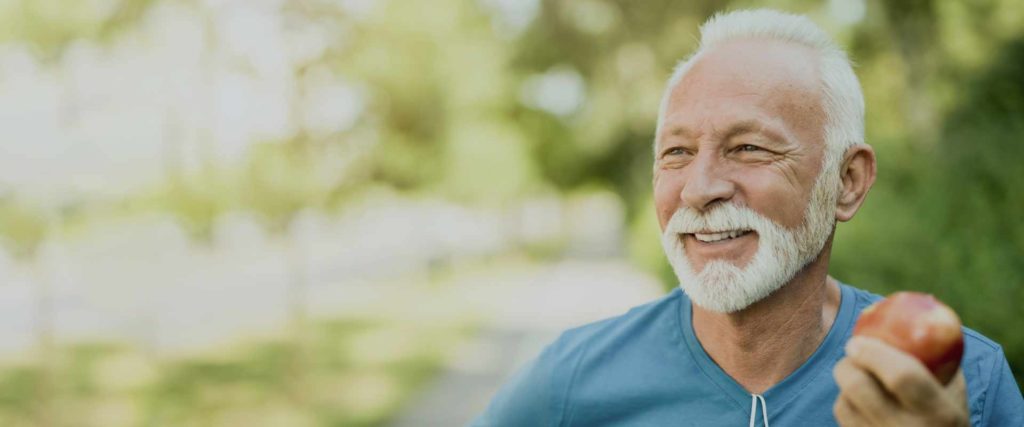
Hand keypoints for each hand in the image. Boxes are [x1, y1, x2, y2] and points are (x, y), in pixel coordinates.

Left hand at [833, 336, 968, 426]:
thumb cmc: (946, 416)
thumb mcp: (954, 392)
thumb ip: (940, 357)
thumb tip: (921, 304)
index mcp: (940, 413)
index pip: (902, 376)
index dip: (874, 353)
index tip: (858, 340)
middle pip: (859, 388)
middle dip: (847, 364)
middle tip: (851, 350)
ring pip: (844, 404)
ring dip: (846, 383)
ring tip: (859, 375)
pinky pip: (842, 419)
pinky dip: (845, 402)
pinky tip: (858, 398)